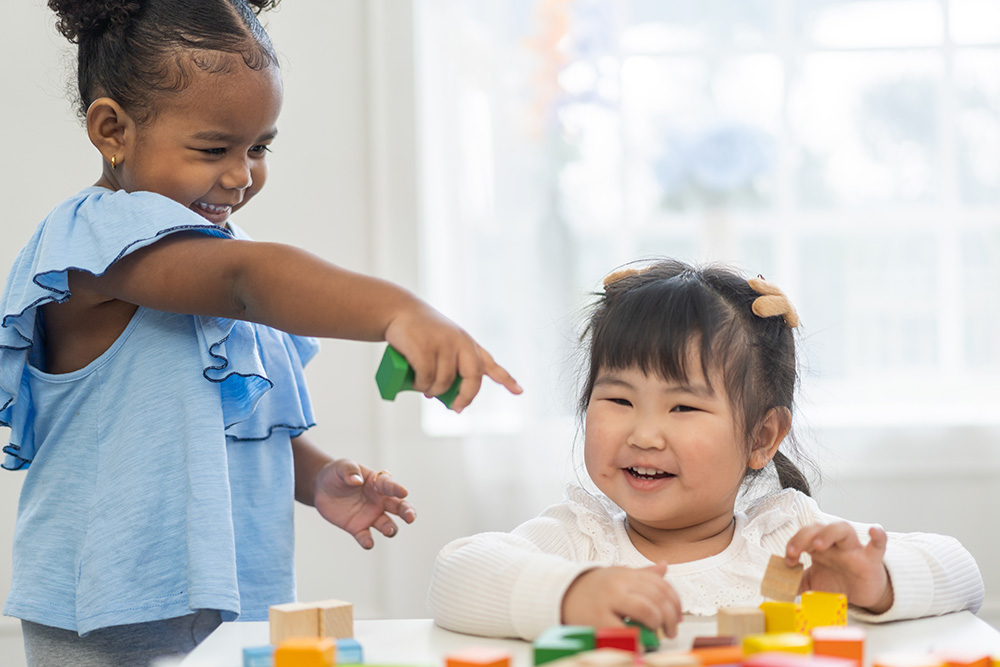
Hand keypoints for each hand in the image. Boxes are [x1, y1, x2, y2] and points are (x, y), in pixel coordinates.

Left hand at [313, 460, 416, 549]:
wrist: (322, 488)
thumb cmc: (337, 473)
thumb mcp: (341, 467)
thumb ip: (350, 472)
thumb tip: (356, 481)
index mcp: (377, 483)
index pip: (390, 486)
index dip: (397, 489)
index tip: (404, 492)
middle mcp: (379, 501)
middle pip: (399, 507)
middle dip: (407, 512)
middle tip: (411, 517)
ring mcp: (370, 515)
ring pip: (387, 524)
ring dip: (390, 528)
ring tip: (388, 530)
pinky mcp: (357, 528)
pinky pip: (365, 536)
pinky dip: (367, 541)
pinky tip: (368, 543)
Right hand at [384, 304, 521, 412]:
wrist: (400, 311)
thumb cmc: (422, 333)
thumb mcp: (443, 346)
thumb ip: (450, 367)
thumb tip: (444, 398)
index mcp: (468, 344)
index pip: (490, 364)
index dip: (506, 379)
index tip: (519, 391)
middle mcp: (461, 343)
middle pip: (472, 379)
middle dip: (465, 397)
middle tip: (455, 407)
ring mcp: (444, 345)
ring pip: (444, 383)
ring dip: (433, 391)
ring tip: (423, 387)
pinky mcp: (425, 348)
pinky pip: (426, 378)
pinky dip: (421, 385)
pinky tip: (417, 383)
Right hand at [561, 563, 680, 638]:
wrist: (563, 594)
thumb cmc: (595, 588)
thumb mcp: (618, 575)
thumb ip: (642, 574)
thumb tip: (664, 566)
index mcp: (626, 574)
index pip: (661, 585)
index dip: (675, 602)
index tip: (678, 616)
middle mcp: (619, 584)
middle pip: (657, 598)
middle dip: (670, 617)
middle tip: (671, 630)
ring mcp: (609, 601)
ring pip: (647, 611)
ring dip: (658, 625)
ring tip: (657, 633)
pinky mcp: (599, 620)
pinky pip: (625, 631)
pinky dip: (638, 640)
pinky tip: (640, 643)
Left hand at [785, 522, 892, 612]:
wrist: (861, 595)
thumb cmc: (837, 583)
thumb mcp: (813, 584)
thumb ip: (796, 583)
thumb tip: (778, 585)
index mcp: (819, 547)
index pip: (803, 536)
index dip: (793, 545)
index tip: (787, 562)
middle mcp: (834, 544)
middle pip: (818, 527)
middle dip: (803, 537)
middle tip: (793, 553)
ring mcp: (853, 550)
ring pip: (843, 528)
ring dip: (829, 533)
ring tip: (818, 545)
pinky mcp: (872, 560)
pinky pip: (879, 544)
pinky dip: (878, 536)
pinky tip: (874, 530)